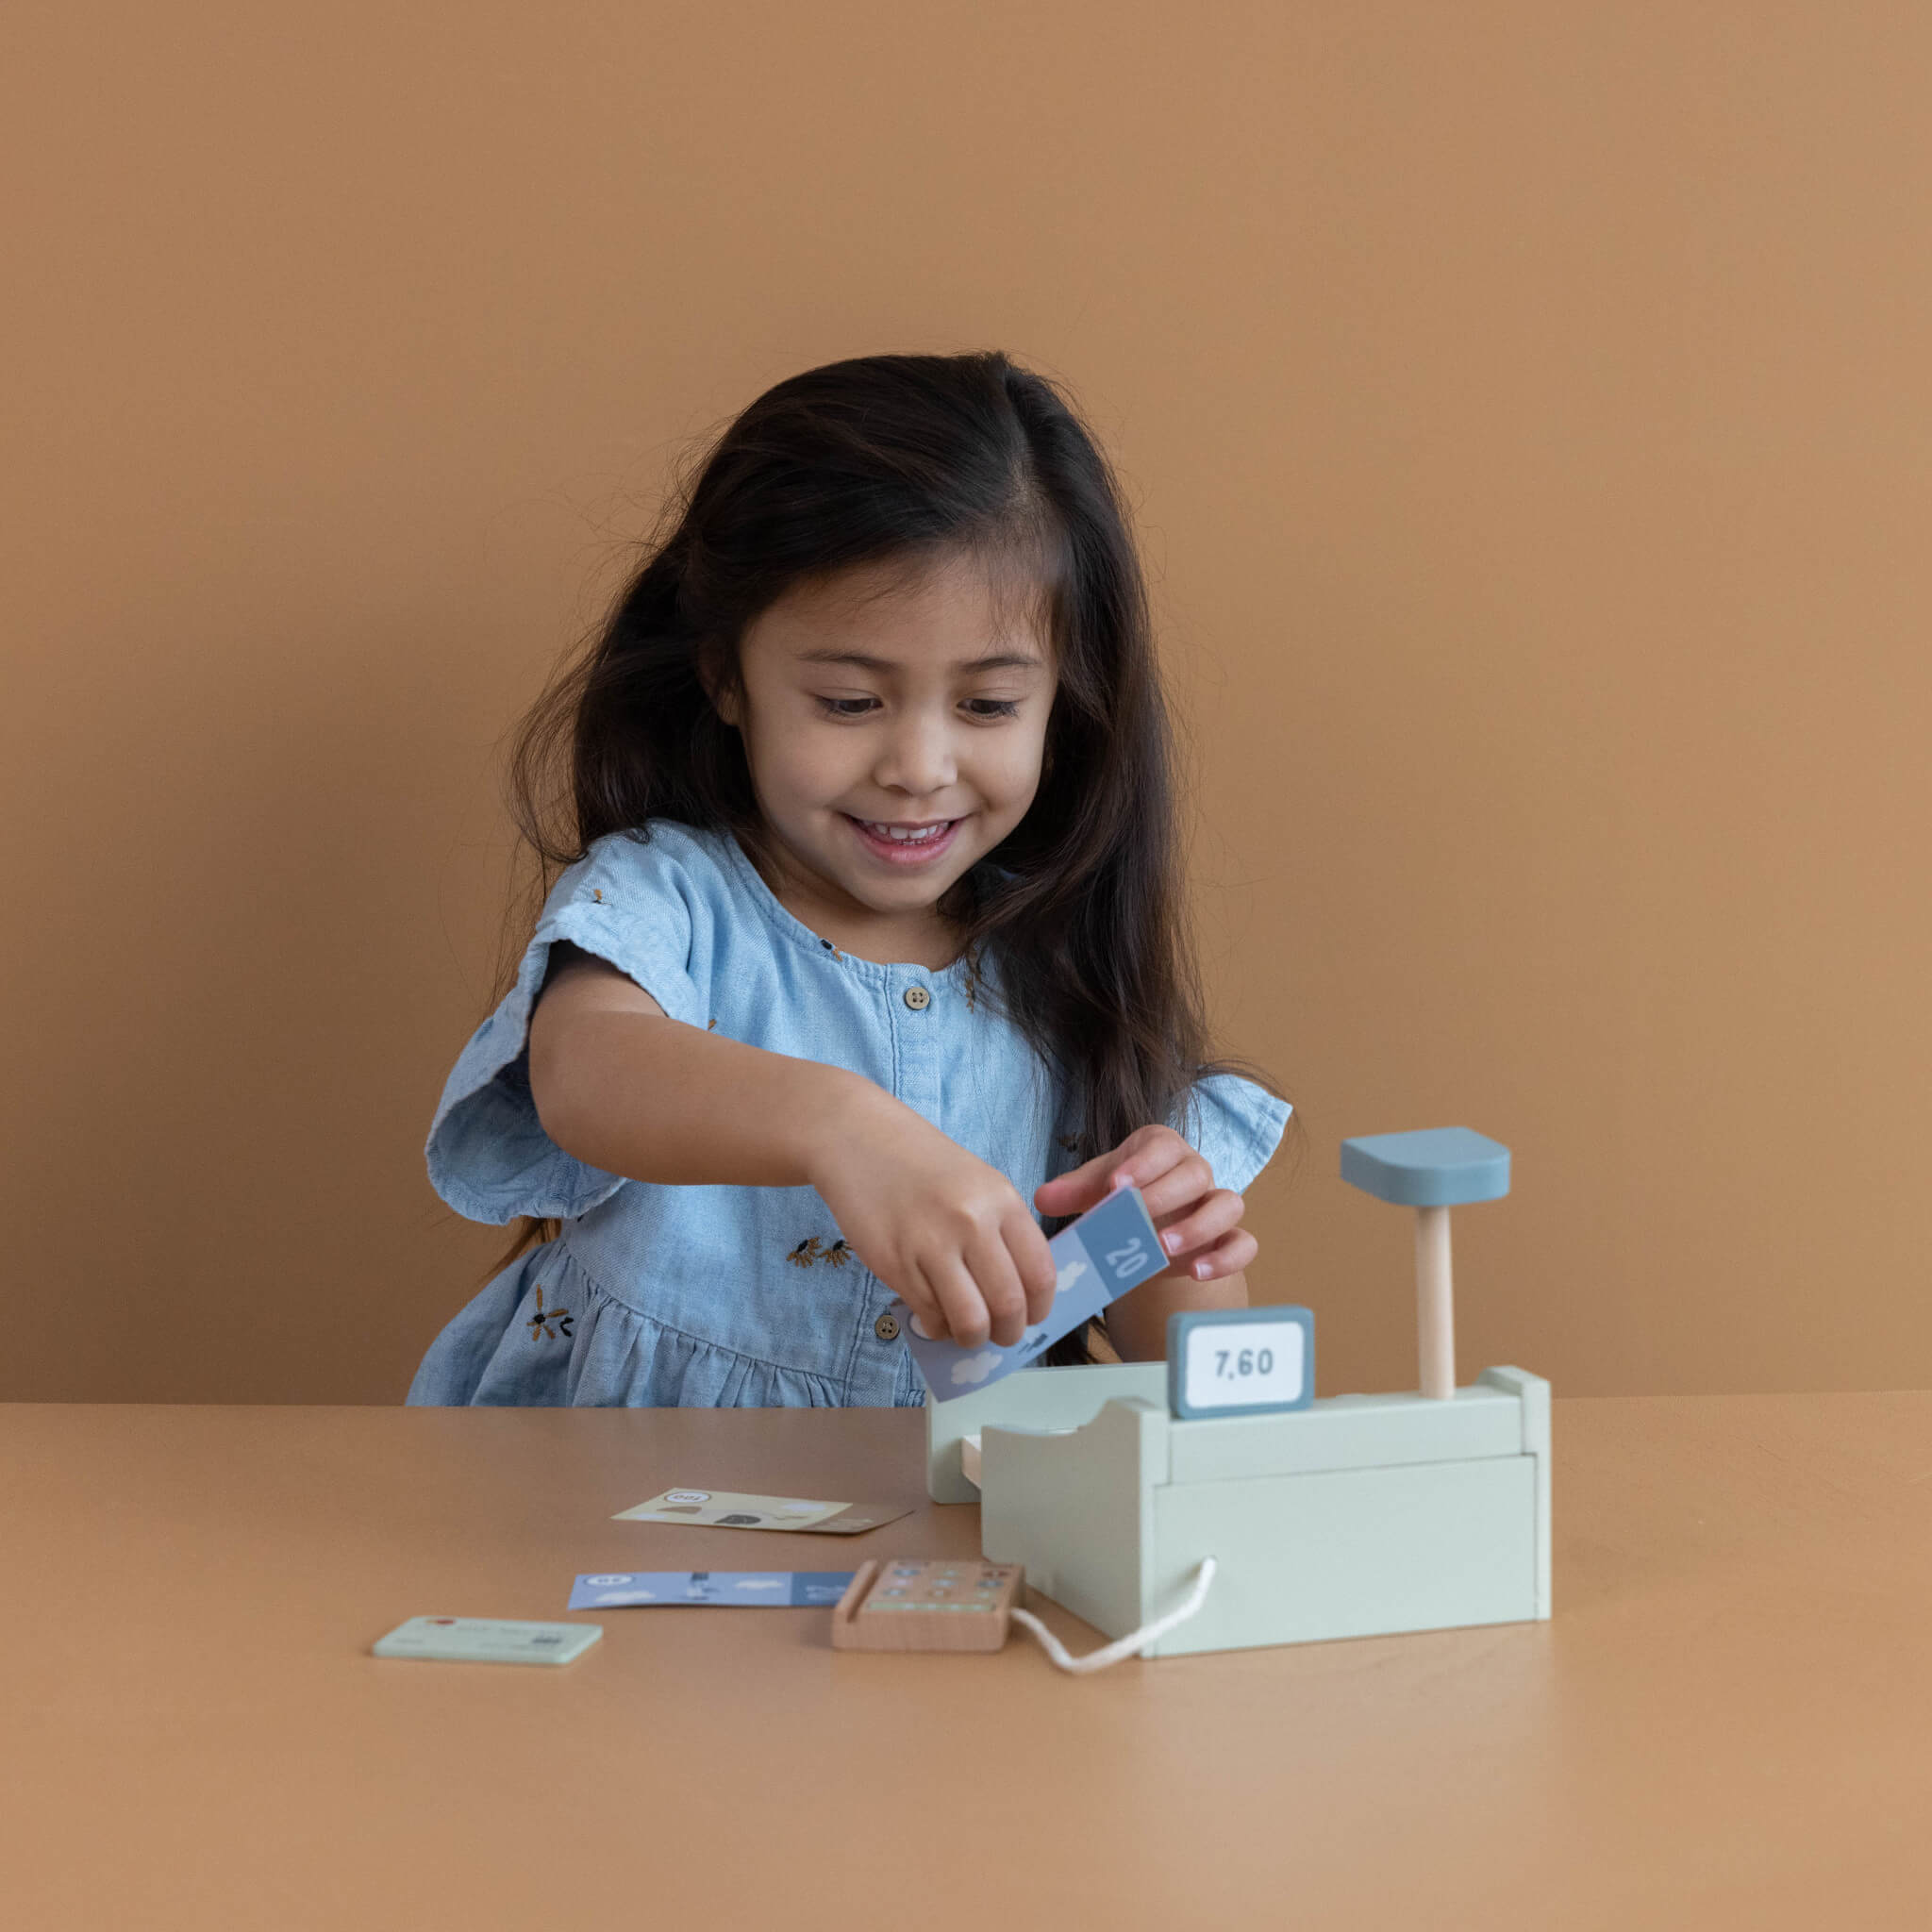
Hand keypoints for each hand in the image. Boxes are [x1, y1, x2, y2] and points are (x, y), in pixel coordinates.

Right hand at [805, 1087, 1057, 1349]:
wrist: (859, 1140)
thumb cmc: (923, 1164)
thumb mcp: (979, 1184)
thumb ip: (1003, 1232)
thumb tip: (1020, 1294)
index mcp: (1002, 1201)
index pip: (1040, 1274)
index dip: (1040, 1308)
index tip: (1031, 1316)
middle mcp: (971, 1223)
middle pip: (1008, 1305)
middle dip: (1009, 1333)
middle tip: (999, 1333)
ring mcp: (931, 1245)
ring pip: (969, 1320)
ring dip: (973, 1338)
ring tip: (967, 1331)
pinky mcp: (895, 1264)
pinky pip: (930, 1315)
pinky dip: (938, 1327)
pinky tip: (936, 1315)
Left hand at [1033, 1124, 1255, 1283]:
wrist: (1149, 1228)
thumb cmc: (1122, 1197)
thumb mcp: (1096, 1190)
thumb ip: (1072, 1190)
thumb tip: (1042, 1198)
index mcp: (1163, 1149)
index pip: (1161, 1146)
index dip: (1142, 1164)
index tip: (1115, 1185)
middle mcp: (1196, 1171)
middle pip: (1196, 1173)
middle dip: (1165, 1195)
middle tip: (1136, 1218)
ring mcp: (1216, 1205)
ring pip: (1228, 1205)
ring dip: (1198, 1226)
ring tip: (1162, 1247)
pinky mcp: (1229, 1239)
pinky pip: (1243, 1244)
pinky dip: (1225, 1258)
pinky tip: (1195, 1272)